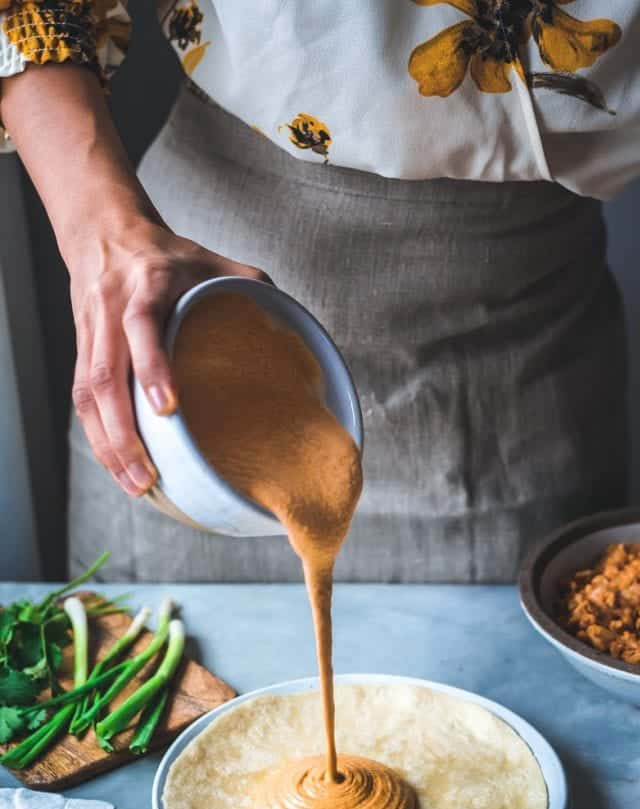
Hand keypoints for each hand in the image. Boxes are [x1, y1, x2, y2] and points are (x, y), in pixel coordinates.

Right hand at [67, 220, 269, 494]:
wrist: (105, 232)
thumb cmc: (171, 256)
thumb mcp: (214, 260)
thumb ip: (253, 286)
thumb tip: (298, 328)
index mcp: (147, 286)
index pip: (141, 325)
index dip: (151, 366)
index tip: (169, 409)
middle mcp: (111, 311)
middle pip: (102, 376)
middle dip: (123, 432)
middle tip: (149, 476)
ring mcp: (90, 333)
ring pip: (86, 396)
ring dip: (108, 445)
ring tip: (136, 485)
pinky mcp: (81, 352)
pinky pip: (82, 400)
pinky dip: (99, 438)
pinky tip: (119, 468)